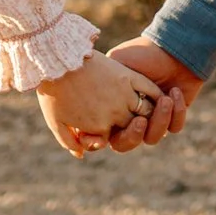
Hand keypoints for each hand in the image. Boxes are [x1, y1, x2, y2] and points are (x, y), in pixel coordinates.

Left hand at [36, 53, 166, 157]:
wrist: (58, 59)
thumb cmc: (53, 92)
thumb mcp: (55, 122)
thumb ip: (69, 141)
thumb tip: (81, 154)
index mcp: (100, 127)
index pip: (117, 140)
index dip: (112, 136)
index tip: (106, 130)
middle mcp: (116, 114)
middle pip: (137, 127)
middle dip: (137, 127)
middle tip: (137, 120)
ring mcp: (125, 94)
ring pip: (147, 111)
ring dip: (152, 113)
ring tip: (152, 109)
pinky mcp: (129, 76)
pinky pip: (150, 90)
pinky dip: (158, 96)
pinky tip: (162, 96)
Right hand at [99, 39, 202, 150]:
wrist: (169, 46)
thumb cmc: (138, 53)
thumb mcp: (116, 63)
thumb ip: (99, 81)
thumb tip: (80, 107)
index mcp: (112, 111)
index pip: (100, 136)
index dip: (97, 141)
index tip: (99, 139)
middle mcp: (130, 120)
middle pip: (127, 142)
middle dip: (133, 135)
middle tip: (139, 121)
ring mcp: (152, 120)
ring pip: (152, 137)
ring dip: (159, 120)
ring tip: (165, 100)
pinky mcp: (173, 116)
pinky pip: (174, 126)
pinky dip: (175, 113)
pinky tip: (174, 93)